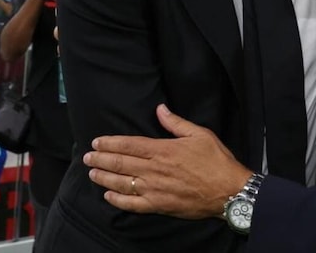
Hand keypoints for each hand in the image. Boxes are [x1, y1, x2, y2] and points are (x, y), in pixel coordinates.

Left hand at [85, 105, 251, 219]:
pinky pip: (132, 204)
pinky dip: (118, 200)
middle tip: (87, 157)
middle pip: (120, 164)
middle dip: (100, 159)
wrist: (229, 191)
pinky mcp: (159, 206)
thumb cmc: (216, 161)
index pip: (128, 145)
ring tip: (92, 173)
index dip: (110, 143)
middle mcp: (154, 170)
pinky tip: (108, 195)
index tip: (96, 142)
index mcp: (163, 150)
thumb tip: (160, 109)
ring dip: (104, 177)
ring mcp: (155, 189)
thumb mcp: (200, 134)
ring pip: (121, 183)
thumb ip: (176, 123)